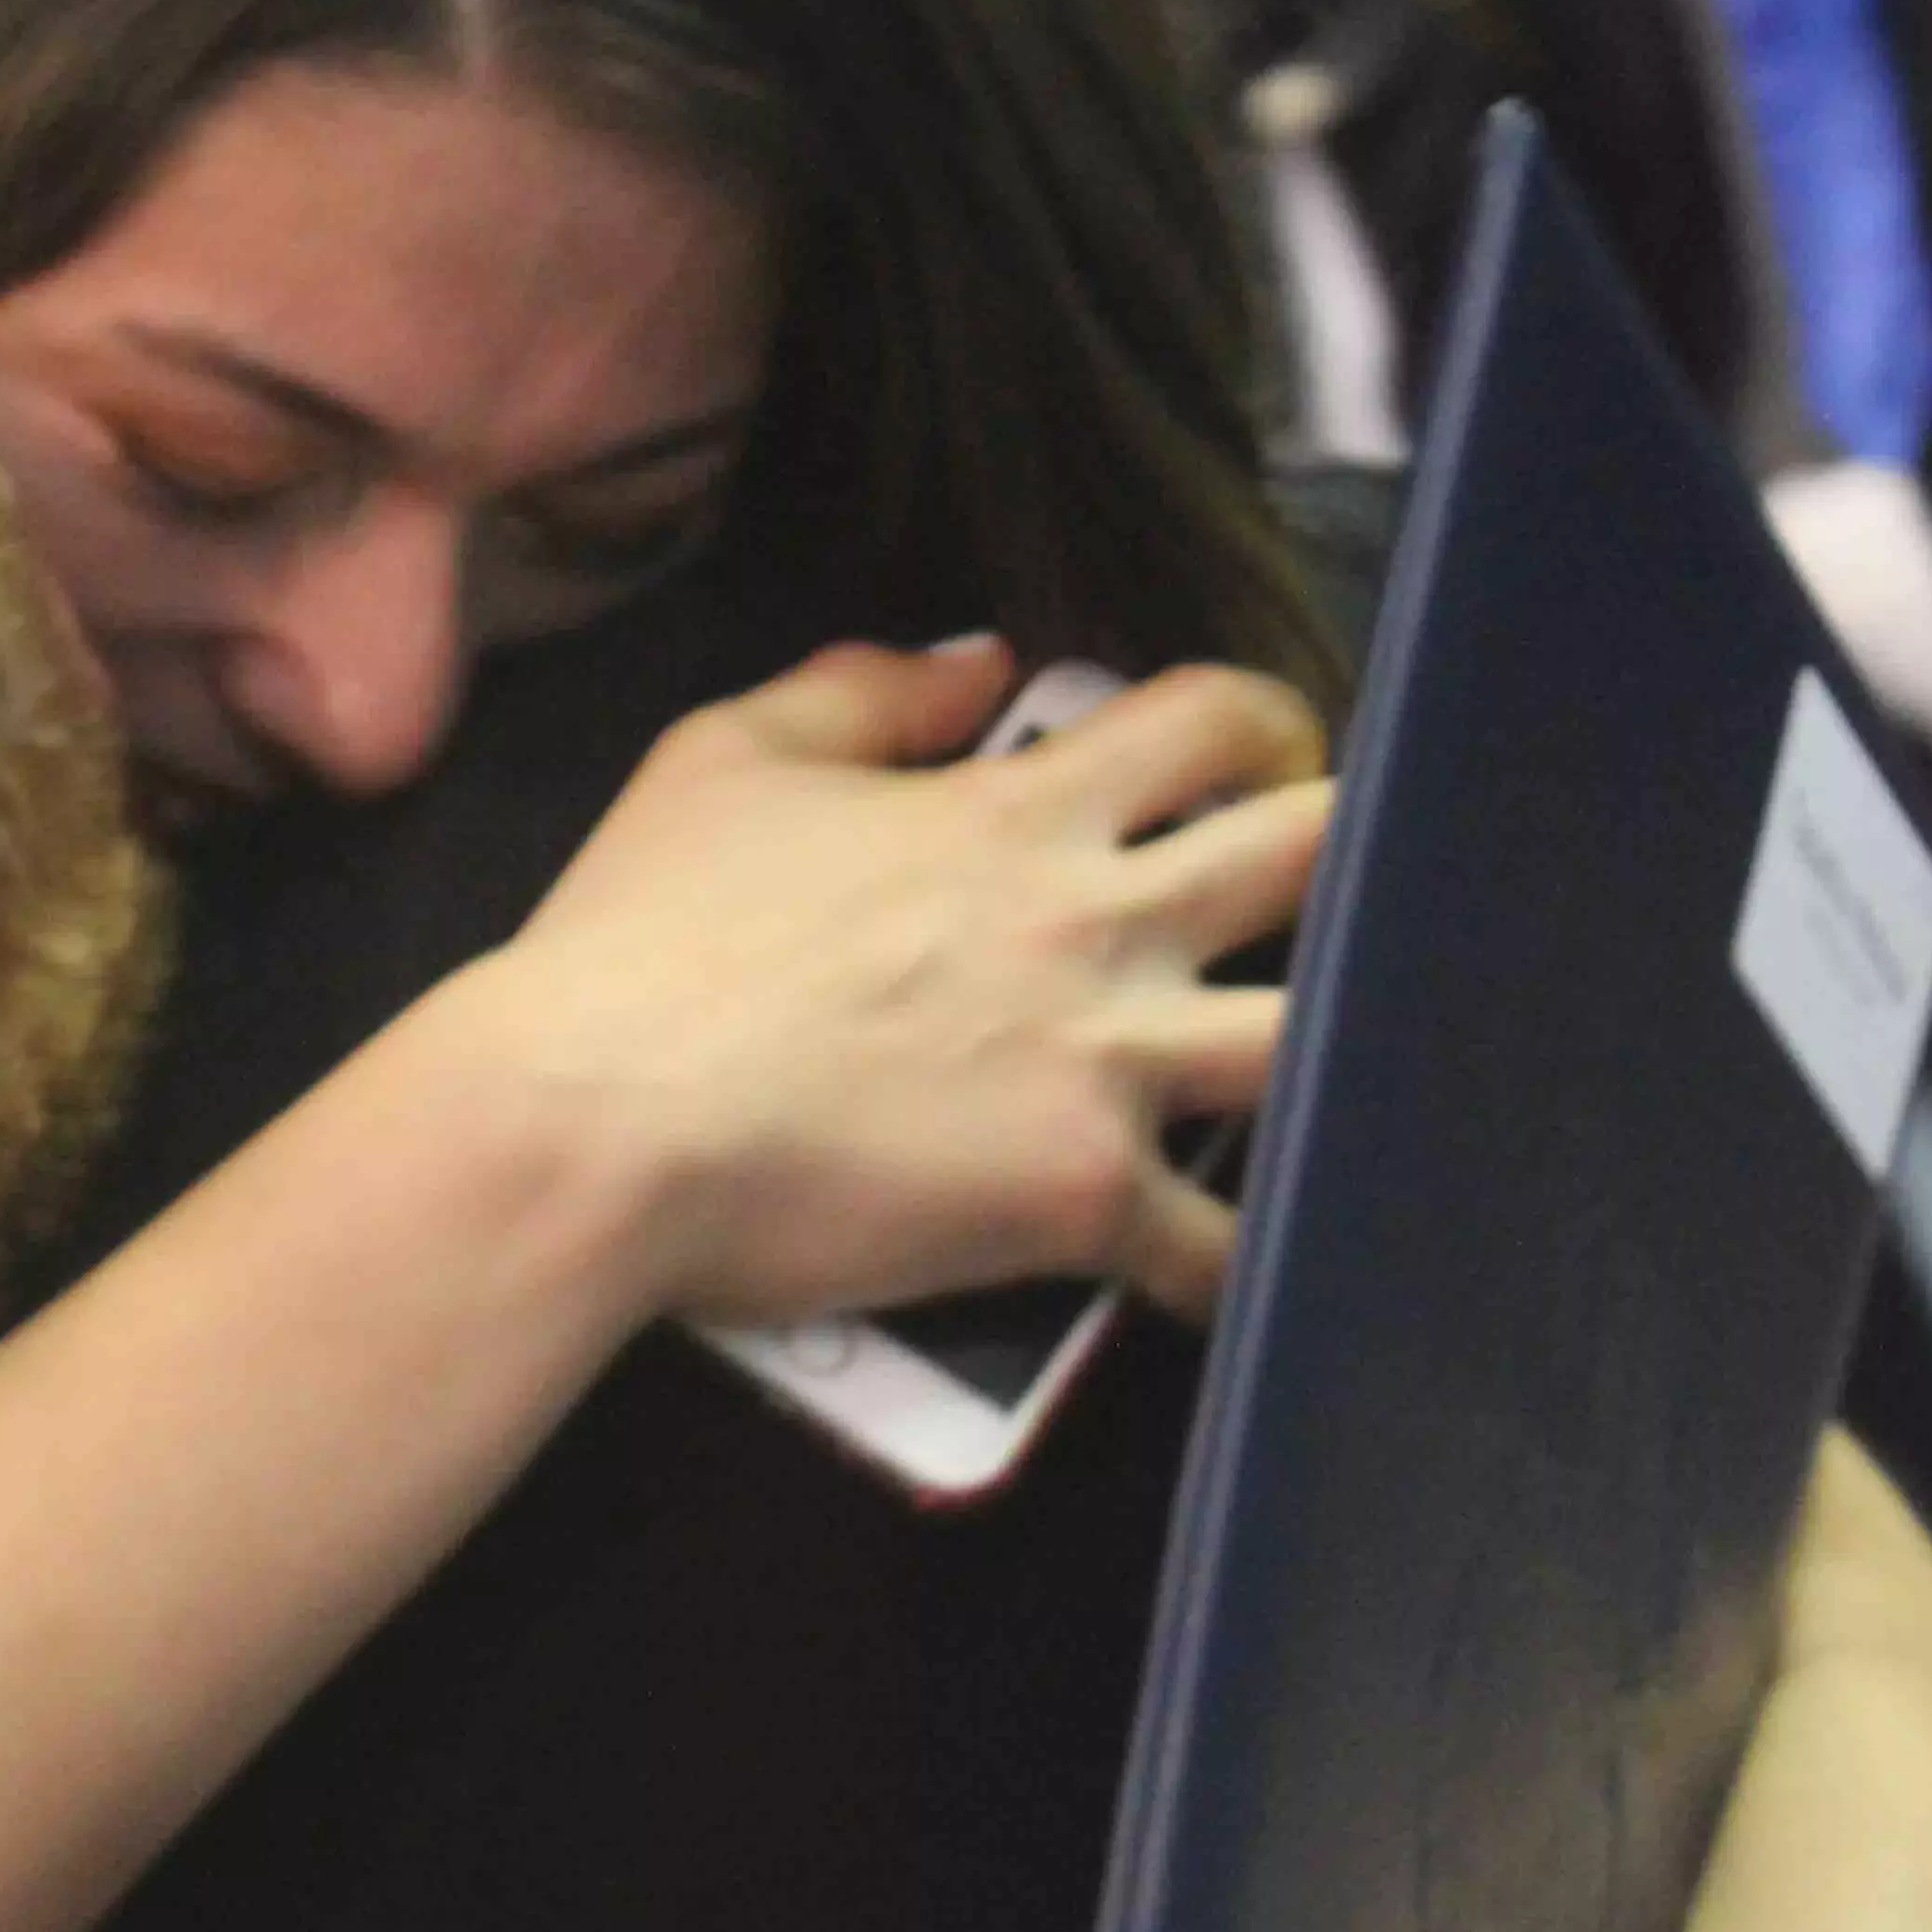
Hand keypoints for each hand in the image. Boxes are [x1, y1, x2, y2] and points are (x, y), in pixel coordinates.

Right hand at [455, 639, 1333, 1329]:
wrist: (593, 1118)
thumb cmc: (642, 937)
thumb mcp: (725, 759)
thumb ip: (866, 694)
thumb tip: (987, 661)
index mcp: (1019, 810)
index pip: (1216, 716)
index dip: (1264, 726)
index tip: (1254, 766)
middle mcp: (1096, 922)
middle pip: (1314, 856)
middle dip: (1338, 862)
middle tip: (1310, 905)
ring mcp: (1104, 1065)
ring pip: (1314, 1041)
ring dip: (1330, 1053)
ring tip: (1298, 1076)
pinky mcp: (1082, 1201)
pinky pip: (1222, 1248)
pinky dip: (1239, 1265)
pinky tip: (1230, 1270)